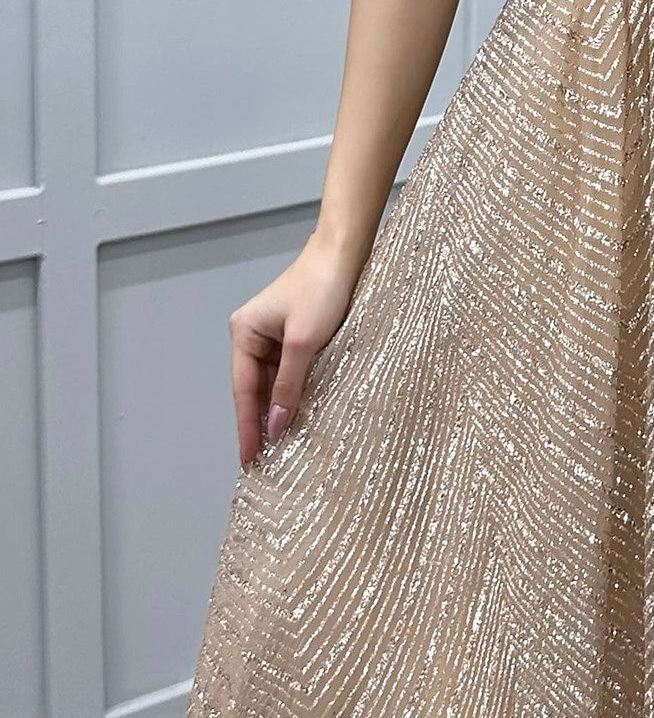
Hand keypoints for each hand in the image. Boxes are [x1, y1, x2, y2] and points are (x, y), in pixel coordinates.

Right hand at [229, 232, 359, 468]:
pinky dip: (293, 394)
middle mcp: (253, 336)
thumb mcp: (304, 343)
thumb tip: (275, 427)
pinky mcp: (295, 336)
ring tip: (282, 449)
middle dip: (261, 423)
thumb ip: (288, 386)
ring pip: (273, 383)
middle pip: (255, 389)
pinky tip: (299, 416)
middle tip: (265, 464)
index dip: (247, 428)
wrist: (345, 254)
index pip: (243, 391)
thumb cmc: (322, 291)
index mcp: (244, 333)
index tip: (248, 460)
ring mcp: (274, 336)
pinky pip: (290, 373)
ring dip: (278, 411)